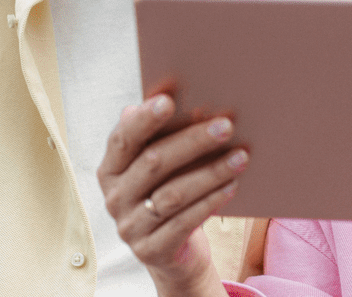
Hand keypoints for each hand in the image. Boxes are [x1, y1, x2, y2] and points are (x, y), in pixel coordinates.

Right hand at [96, 94, 245, 295]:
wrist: (173, 254)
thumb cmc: (168, 195)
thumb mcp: (161, 169)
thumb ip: (159, 138)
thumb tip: (167, 97)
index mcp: (110, 170)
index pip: (122, 139)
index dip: (144, 119)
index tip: (169, 100)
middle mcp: (114, 198)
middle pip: (153, 163)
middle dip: (192, 141)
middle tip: (226, 125)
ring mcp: (130, 227)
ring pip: (173, 194)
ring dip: (210, 172)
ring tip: (241, 157)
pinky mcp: (151, 251)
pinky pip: (184, 222)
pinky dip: (210, 202)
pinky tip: (232, 186)